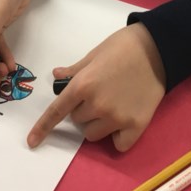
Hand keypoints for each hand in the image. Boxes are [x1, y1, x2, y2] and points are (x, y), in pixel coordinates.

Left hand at [27, 23, 165, 151]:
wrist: (159, 48)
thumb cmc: (123, 46)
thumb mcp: (94, 54)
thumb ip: (75, 70)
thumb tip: (56, 76)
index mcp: (83, 85)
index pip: (57, 112)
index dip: (43, 128)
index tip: (32, 142)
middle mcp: (97, 105)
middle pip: (77, 121)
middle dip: (82, 110)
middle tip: (99, 93)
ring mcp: (117, 118)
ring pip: (93, 134)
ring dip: (97, 124)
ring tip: (112, 105)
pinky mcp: (136, 125)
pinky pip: (118, 144)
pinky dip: (118, 136)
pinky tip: (124, 120)